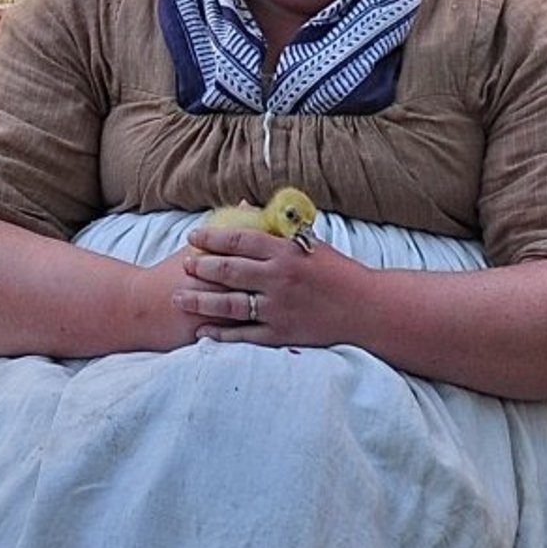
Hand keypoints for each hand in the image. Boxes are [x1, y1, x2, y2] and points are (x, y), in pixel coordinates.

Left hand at [173, 224, 354, 347]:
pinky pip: (244, 335)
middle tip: (183, 265)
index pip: (239, 241)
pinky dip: (221, 334)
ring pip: (229, 304)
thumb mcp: (312, 245)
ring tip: (179, 297)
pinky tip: (202, 332)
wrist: (367, 309)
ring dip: (200, 301)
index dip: (212, 238)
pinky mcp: (281, 334)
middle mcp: (278, 279)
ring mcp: (278, 308)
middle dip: (201, 268)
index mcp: (286, 253)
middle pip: (228, 271)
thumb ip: (281, 232)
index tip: (193, 236)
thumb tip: (253, 212)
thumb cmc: (341, 274)